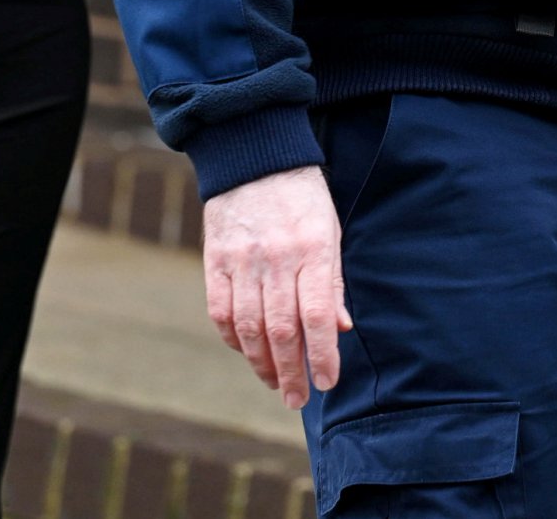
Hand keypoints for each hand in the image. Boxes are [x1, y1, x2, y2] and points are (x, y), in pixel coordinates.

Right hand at [201, 165, 351, 408]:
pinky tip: (247, 352)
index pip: (316, 315)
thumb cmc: (302, 199)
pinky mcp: (215, 262)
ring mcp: (242, 262)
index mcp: (312, 250)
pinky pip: (221, 312)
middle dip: (291, 372)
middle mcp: (276, 259)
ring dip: (262, 363)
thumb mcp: (330, 232)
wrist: (254, 159)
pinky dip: (233, 339)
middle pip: (281, 330)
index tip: (327, 382)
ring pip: (249, 328)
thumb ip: (333, 282)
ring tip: (275, 383)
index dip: (322, 354)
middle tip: (298, 399)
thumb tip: (341, 329)